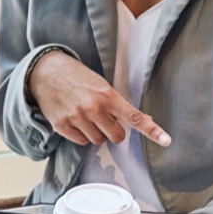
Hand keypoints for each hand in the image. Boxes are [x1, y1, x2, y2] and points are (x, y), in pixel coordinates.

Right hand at [29, 51, 169, 146]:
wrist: (45, 71)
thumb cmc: (77, 76)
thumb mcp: (100, 84)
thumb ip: (118, 103)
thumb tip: (143, 119)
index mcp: (106, 95)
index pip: (133, 116)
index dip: (151, 130)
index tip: (166, 140)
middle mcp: (93, 108)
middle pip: (116, 136)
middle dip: (113, 131)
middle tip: (105, 119)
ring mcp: (76, 118)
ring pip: (98, 141)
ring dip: (96, 132)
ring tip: (86, 116)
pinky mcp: (62, 126)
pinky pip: (81, 142)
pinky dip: (81, 135)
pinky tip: (75, 119)